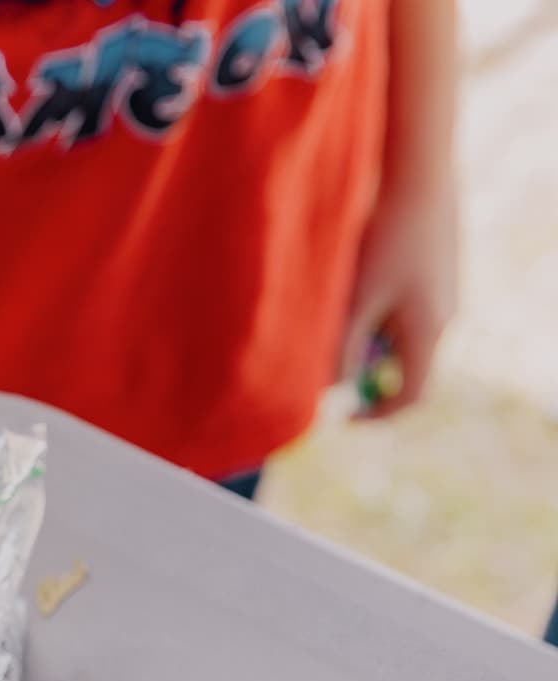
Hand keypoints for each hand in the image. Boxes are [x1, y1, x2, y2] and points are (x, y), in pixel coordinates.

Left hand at [341, 178, 459, 417]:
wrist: (418, 172)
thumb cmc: (384, 235)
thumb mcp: (355, 299)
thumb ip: (342, 348)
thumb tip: (332, 391)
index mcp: (428, 330)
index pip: (412, 394)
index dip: (377, 413)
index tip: (344, 415)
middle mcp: (445, 317)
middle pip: (404, 366)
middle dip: (364, 368)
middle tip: (327, 351)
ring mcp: (445, 294)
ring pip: (400, 335)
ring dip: (367, 335)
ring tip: (341, 298)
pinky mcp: (437, 272)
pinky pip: (405, 308)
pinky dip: (377, 309)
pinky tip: (357, 271)